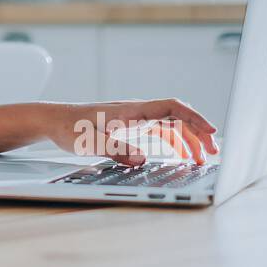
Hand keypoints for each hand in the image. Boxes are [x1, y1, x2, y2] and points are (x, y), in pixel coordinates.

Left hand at [42, 99, 219, 166]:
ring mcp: (134, 118)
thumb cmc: (69, 128)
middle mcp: (136, 111)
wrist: (53, 120)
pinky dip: (174, 141)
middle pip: (176, 116)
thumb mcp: (89, 141)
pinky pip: (159, 131)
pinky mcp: (129, 126)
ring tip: (201, 158)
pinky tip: (180, 155)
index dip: (193, 118)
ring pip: (170, 124)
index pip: (171, 108)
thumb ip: (115, 149)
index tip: (211, 131)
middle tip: (212, 153)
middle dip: (197, 133)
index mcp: (131, 110)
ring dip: (188, 139)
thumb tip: (142, 159)